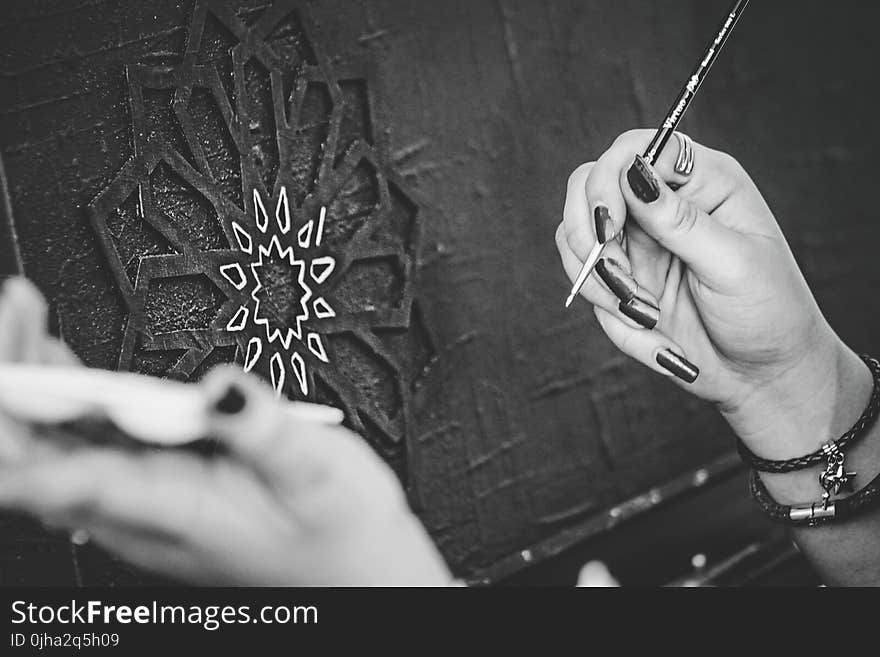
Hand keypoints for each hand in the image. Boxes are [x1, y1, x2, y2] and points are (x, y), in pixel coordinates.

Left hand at [0, 277, 451, 585]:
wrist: (355, 560)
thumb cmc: (339, 530)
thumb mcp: (317, 475)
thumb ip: (266, 431)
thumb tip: (220, 386)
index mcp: (172, 508)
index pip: (57, 480)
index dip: (14, 428)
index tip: (11, 366)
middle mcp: (144, 506)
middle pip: (36, 453)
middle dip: (16, 383)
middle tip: (19, 312)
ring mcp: (147, 493)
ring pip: (55, 444)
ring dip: (32, 383)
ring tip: (25, 317)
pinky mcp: (161, 477)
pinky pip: (89, 437)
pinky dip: (67, 393)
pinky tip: (60, 361)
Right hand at [555, 130, 870, 460]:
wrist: (763, 375)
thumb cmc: (769, 313)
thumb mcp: (733, 265)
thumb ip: (680, 221)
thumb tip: (633, 174)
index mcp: (703, 182)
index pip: (634, 149)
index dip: (609, 179)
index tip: (609, 226)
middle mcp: (662, 203)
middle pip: (588, 184)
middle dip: (591, 233)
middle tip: (619, 278)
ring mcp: (637, 240)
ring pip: (576, 235)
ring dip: (599, 279)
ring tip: (643, 312)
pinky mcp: (622, 276)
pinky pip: (584, 279)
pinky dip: (605, 308)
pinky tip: (646, 326)